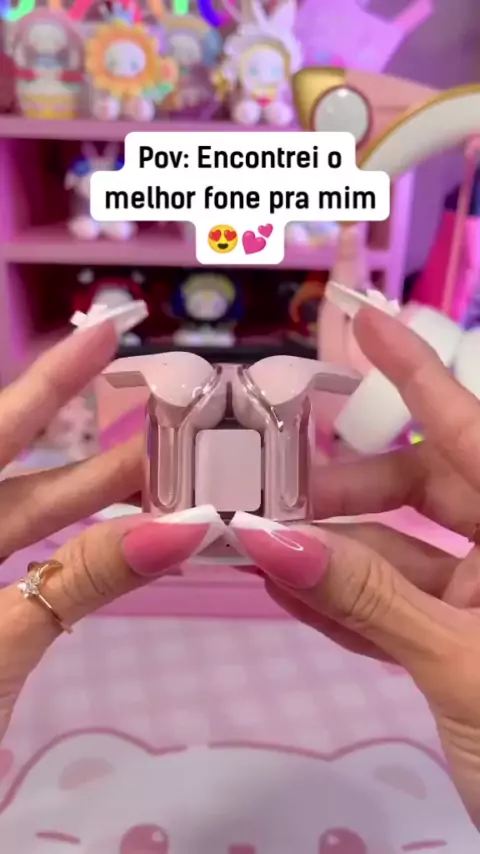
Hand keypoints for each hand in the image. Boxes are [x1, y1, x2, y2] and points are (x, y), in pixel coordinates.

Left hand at [0, 324, 210, 740]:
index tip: (109, 329)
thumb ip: (88, 577)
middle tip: (169, 420)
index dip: (53, 377)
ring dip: (93, 501)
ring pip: (26, 519)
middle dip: (95, 449)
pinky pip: (30, 563)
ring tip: (164, 476)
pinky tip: (122, 534)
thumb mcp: (1, 640)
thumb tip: (183, 528)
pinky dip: (77, 549)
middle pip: (18, 471)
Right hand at [232, 307, 479, 827]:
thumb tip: (269, 540)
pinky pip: (398, 605)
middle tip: (272, 494)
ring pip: (401, 552)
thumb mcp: (457, 664)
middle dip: (347, 489)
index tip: (361, 318)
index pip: (469, 429)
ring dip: (332, 553)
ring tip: (260, 546)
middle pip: (425, 488)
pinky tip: (288, 588)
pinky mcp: (461, 644)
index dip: (414, 371)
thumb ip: (365, 598)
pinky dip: (346, 601)